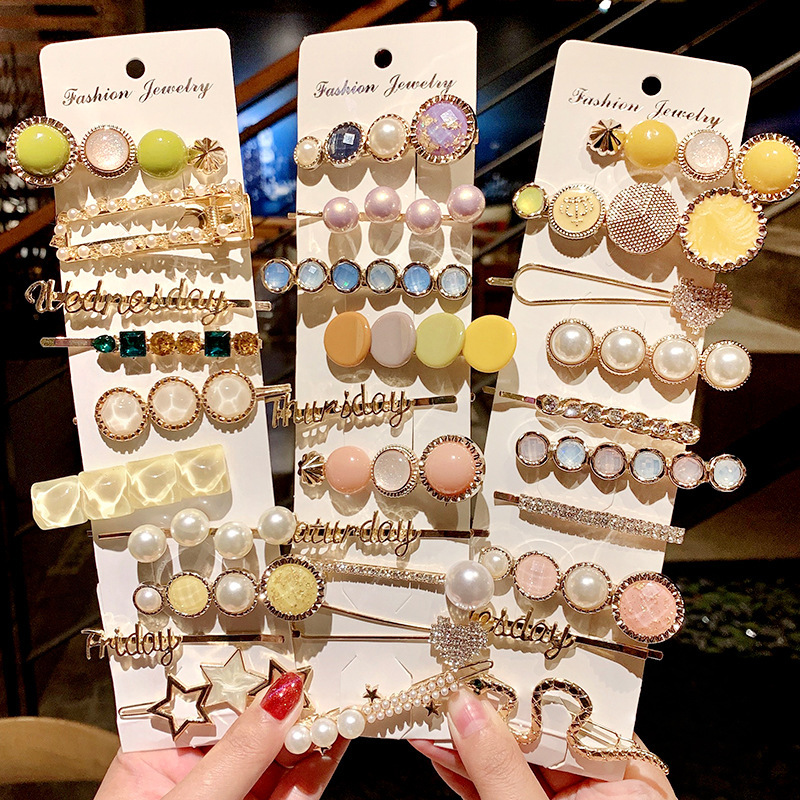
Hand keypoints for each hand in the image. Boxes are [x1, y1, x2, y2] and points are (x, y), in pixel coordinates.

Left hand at [95, 673, 347, 799]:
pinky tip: (335, 737)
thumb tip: (281, 698)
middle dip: (284, 698)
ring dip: (309, 726)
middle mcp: (193, 774)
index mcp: (153, 757)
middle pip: (247, 722)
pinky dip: (318, 763)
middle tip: (319, 669)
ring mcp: (231, 797)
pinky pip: (294, 786)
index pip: (202, 697)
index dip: (243, 670)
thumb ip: (239, 753)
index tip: (278, 648)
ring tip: (337, 697)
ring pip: (276, 754)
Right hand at [410, 688, 676, 799]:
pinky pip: (496, 788)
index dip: (524, 690)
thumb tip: (466, 708)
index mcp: (631, 786)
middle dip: (485, 714)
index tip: (482, 668)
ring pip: (510, 761)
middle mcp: (603, 791)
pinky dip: (465, 772)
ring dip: (465, 741)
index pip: (573, 717)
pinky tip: (436, 749)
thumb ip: (499, 768)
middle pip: (536, 735)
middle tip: (446, 685)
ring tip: (429, 712)